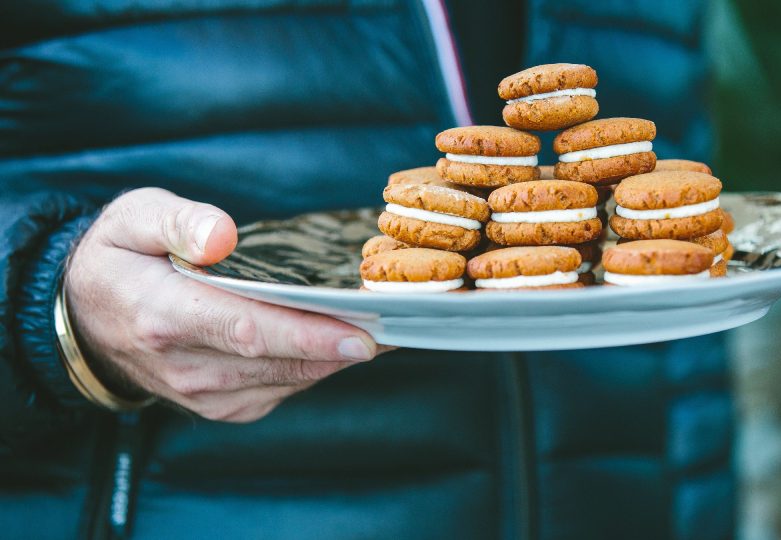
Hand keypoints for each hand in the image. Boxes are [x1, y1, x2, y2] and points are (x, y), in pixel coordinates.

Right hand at [65, 188, 388, 421]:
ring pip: (288, 380)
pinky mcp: (221, 405)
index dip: (307, 335)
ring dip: (338, 359)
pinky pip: (282, 389)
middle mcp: (185, 365)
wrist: (89, 320)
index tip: (362, 335)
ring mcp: (203, 393)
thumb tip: (223, 236)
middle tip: (403, 326)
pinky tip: (345, 342)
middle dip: (342, 346)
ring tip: (390, 329)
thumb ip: (177, 222)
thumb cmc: (120, 258)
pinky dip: (316, 368)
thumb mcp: (132, 219)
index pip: (245, 329)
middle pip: (278, 360)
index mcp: (163, 314)